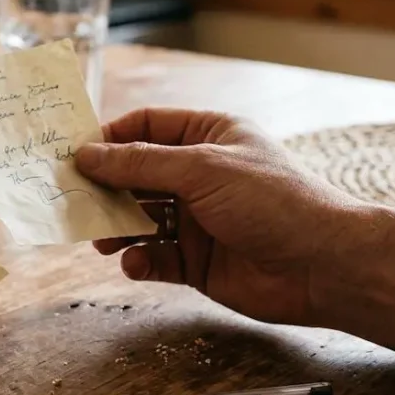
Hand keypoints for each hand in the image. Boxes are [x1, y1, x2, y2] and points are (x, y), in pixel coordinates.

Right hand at [75, 108, 363, 325]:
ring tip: (99, 240)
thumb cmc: (273, 202)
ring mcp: (198, 219)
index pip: (145, 128)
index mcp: (208, 137)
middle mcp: (201, 175)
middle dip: (105, 189)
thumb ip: (139, 164)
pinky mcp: (198, 261)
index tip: (73, 157)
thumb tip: (86, 155)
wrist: (323, 266)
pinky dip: (140, 261)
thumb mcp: (201, 169)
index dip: (109, 140)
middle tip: (70, 202)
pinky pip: (155, 257)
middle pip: (135, 176)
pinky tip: (135, 264)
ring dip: (117, 229)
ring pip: (140, 219)